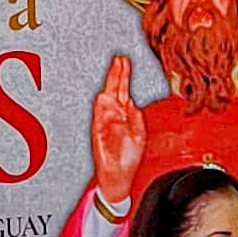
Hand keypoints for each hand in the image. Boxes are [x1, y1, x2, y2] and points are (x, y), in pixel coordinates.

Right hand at [91, 54, 146, 210]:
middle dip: (116, 74)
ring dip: (110, 85)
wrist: (119, 177)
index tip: (124, 61)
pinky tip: (105, 96)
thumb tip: (133, 104)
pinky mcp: (98, 132)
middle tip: (119, 59)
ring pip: (105, 99)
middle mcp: (112, 116)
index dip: (123, 76)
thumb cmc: (128, 158)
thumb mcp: (139, 135)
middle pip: (114, 90)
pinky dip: (101, 107)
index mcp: (123, 115)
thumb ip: (136, 118)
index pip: (122, 91)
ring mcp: (104, 123)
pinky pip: (98, 117)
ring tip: (115, 70)